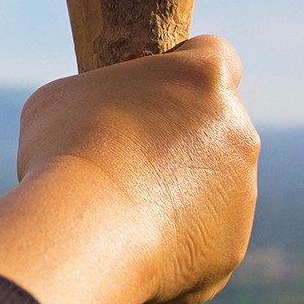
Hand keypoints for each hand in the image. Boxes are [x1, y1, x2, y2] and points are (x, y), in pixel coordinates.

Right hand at [0, 35, 258, 303]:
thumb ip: (98, 98)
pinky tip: (129, 246)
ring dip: (179, 193)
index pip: (212, 56)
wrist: (82, 232)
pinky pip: (203, 240)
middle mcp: (237, 131)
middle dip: (180, 140)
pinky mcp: (230, 247)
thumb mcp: (61, 99)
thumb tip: (96, 118)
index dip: (180, 72)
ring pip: (213, 187)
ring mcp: (241, 193)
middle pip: (215, 126)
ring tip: (118, 211)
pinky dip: (174, 242)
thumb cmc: (64, 150)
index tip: (149, 94)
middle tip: (124, 160)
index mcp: (203, 79)